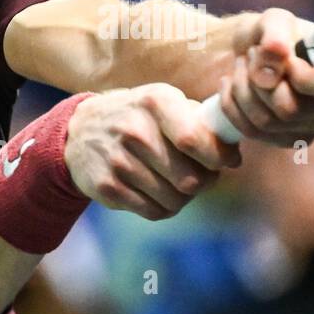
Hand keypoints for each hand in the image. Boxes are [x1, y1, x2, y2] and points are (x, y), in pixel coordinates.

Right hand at [64, 83, 241, 219]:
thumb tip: (233, 151)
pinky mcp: (107, 188)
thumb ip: (200, 121)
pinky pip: (154, 212)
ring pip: (174, 200)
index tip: (227, 161)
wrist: (80, 130)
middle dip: (205, 182)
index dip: (218, 157)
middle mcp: (134, 130)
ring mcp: (118, 161)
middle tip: (203, 176)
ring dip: (185, 197)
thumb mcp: (164, 102)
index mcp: (155, 102)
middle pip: (189, 179)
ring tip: (179, 183)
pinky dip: (164, 207)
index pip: (193, 139)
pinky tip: (159, 192)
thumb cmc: (138, 116)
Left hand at [216, 8, 313, 145]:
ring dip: (242, 87)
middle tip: (253, 53)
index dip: (304, 77)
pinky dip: (232, 103)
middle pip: (291, 110)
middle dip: (260, 79)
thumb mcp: (273, 20)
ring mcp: (312, 126)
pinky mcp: (286, 140)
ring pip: (266, 122)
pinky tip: (233, 83)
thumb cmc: (273, 33)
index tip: (286, 59)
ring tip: (243, 64)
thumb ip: (275, 35)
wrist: (253, 51)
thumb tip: (271, 72)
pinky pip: (250, 131)